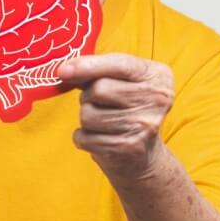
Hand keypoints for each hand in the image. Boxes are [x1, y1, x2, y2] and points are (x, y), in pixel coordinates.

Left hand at [56, 53, 174, 180]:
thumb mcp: (121, 82)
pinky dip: (83, 137)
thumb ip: (97, 71)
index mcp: (157, 76)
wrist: (142, 156)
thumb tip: (65, 70)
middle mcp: (157, 99)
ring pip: (89, 115)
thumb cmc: (125, 109)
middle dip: (88, 96)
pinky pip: (85, 137)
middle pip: (100, 89)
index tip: (62, 70)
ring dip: (86, 118)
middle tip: (98, 103)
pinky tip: (99, 137)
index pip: (120, 64)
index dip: (89, 66)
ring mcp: (144, 125)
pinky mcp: (129, 148)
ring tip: (102, 122)